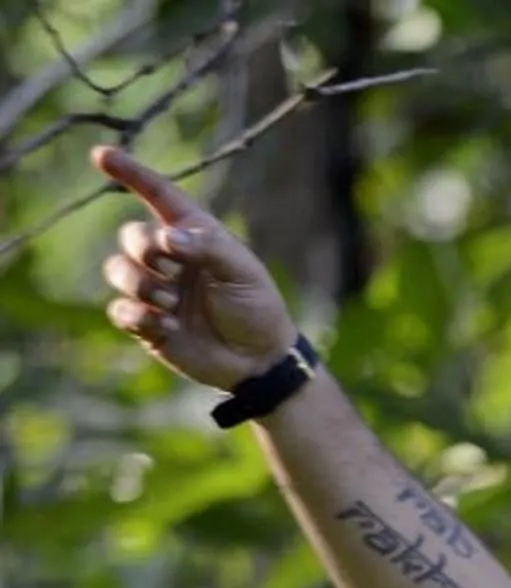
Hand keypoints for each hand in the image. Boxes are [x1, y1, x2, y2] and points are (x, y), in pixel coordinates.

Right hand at [92, 147, 299, 390]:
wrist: (259, 361)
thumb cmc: (256, 307)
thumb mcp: (243, 271)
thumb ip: (207, 246)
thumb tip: (167, 236)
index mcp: (194, 234)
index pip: (158, 196)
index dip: (131, 173)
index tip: (101, 154)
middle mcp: (169, 258)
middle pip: (131, 236)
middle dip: (145, 248)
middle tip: (172, 269)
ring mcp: (155, 289)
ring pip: (118, 271)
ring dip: (142, 285)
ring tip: (173, 303)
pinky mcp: (146, 322)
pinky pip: (120, 310)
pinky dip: (138, 316)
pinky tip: (167, 326)